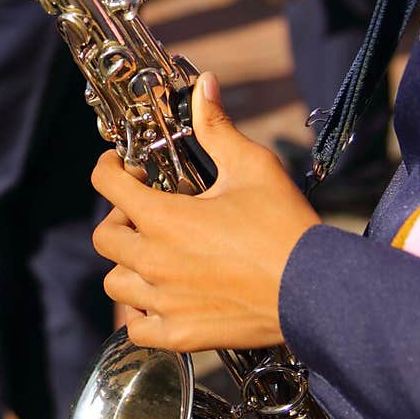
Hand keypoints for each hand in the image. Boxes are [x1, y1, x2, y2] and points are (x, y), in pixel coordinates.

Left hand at [91, 73, 320, 352]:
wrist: (315, 290)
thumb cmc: (285, 226)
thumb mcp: (251, 166)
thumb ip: (217, 127)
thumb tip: (204, 84)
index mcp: (163, 218)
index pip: (106, 183)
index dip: (110, 167)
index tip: (124, 167)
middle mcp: (153, 261)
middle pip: (104, 236)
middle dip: (119, 217)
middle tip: (145, 212)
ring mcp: (163, 302)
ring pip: (115, 282)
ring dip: (127, 264)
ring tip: (154, 254)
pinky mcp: (179, 335)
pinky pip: (135, 326)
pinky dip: (139, 311)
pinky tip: (160, 296)